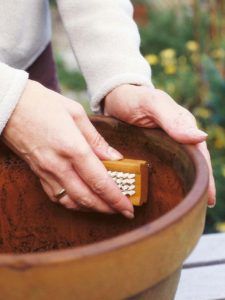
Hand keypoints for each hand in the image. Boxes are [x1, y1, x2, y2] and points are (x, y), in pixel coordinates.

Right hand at [2, 80, 133, 218]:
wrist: (9, 105)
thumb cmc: (43, 104)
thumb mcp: (76, 114)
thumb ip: (96, 140)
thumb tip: (115, 158)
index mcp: (72, 148)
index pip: (100, 181)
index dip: (117, 199)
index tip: (129, 209)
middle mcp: (58, 165)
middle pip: (87, 198)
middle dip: (108, 209)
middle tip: (122, 212)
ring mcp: (45, 172)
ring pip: (71, 202)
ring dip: (91, 209)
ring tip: (106, 207)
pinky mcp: (37, 173)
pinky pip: (56, 197)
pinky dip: (72, 204)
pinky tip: (82, 200)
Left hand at [104, 84, 215, 206]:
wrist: (113, 99)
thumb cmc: (134, 98)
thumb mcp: (152, 104)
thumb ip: (173, 119)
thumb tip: (201, 137)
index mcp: (182, 129)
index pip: (198, 157)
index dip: (204, 178)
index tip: (208, 200)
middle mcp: (174, 142)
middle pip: (188, 168)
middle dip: (193, 188)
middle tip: (196, 212)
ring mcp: (160, 150)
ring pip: (173, 172)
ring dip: (177, 189)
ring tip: (179, 210)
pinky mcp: (146, 155)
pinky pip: (155, 172)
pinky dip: (158, 185)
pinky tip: (156, 199)